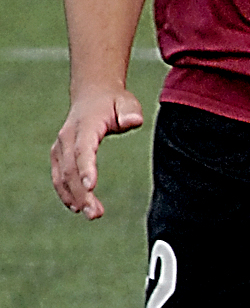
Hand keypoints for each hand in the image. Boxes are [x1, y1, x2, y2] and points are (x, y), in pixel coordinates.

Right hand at [51, 85, 143, 218]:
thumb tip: (133, 121)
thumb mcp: (127, 102)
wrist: (92, 93)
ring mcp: (61, 145)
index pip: (83, 149)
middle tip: (95, 213)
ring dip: (74, 197)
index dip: (85, 168)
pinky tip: (76, 207)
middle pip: (71, 167)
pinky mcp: (59, 153)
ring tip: (91, 214)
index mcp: (86, 124)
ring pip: (63, 175)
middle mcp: (68, 136)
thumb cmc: (113, 101)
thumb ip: (130, 112)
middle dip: (81, 192)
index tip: (90, 186)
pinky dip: (65, 192)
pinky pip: (59, 175)